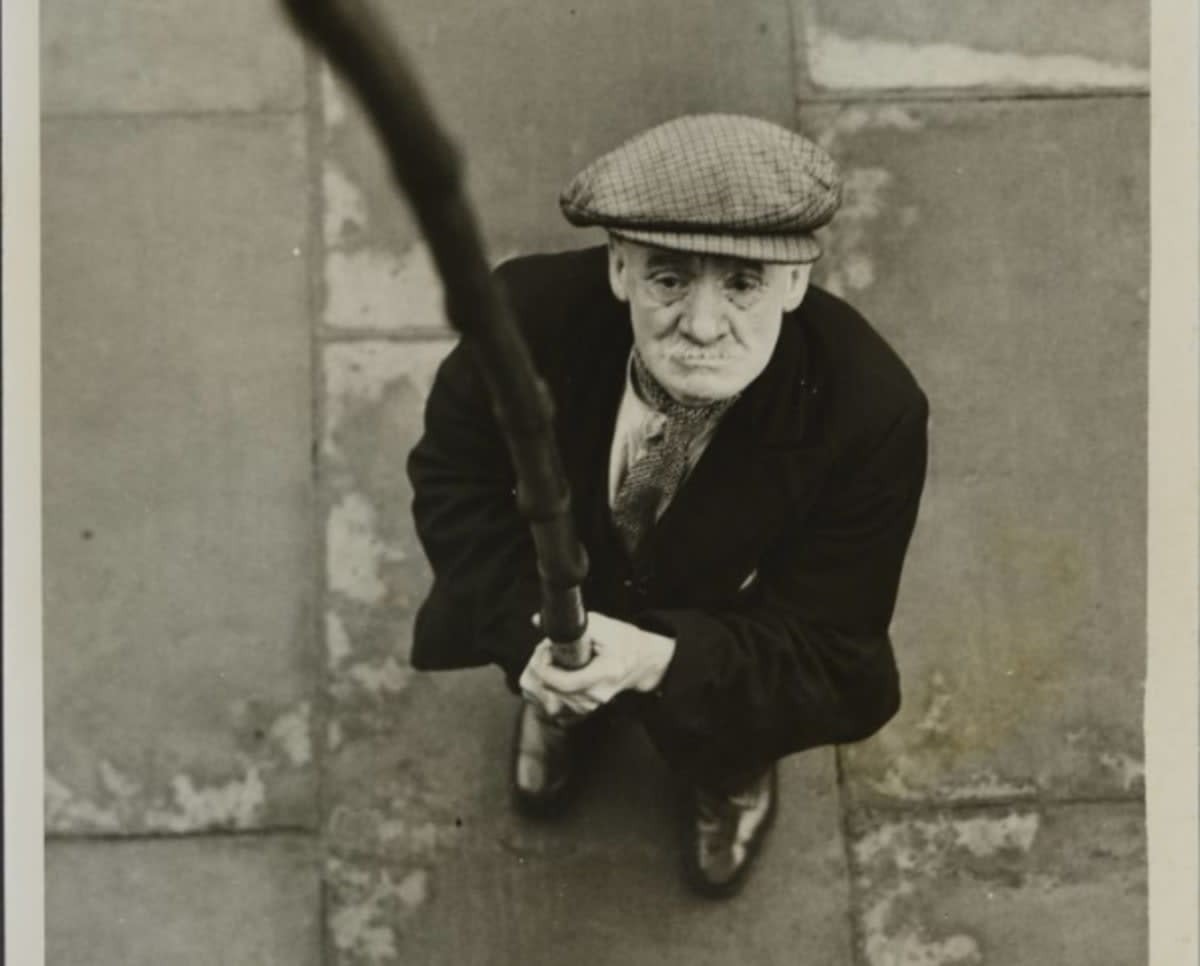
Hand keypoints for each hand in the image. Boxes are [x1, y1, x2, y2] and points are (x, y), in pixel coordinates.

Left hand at [518, 611, 675, 718]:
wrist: (643, 660)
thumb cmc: (623, 640)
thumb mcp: (600, 625)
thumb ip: (570, 622)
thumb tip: (537, 620)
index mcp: (606, 672)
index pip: (565, 682)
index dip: (546, 668)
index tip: (544, 650)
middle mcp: (599, 693)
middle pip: (555, 691)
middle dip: (543, 669)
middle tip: (546, 649)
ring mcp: (594, 703)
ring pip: (554, 697)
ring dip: (547, 677)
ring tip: (554, 657)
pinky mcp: (588, 706)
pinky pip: (561, 700)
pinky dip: (554, 685)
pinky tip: (560, 670)